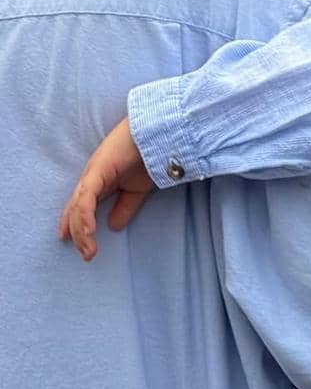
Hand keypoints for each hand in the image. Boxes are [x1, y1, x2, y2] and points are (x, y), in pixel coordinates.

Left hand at [59, 118, 154, 260]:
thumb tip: (113, 226)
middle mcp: (93, 176)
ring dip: (81, 229)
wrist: (160, 134)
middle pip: (76, 207)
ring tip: (88, 250)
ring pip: (79, 205)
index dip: (75, 223)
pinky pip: (87, 197)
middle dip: (77, 232)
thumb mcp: (137, 190)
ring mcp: (93, 172)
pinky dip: (85, 215)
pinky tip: (88, 232)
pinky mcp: (97, 170)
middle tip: (85, 253)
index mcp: (101, 180)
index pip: (82, 204)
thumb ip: (125, 207)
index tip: (73, 242)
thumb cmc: (150, 156)